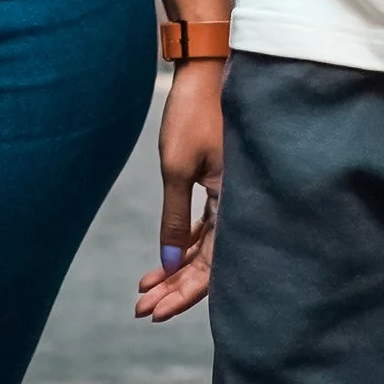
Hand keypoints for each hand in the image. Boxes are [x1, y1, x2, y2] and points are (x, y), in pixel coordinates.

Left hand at [138, 61, 223, 318]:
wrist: (207, 70)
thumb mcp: (177, 168)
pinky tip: (164, 260)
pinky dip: (183, 243)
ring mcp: (232, 194)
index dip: (183, 294)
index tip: (154, 313)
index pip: (212, 266)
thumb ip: (175, 218)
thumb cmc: (194, 114)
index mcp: (237, 202)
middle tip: (143, 310)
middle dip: (176, 289)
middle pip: (210, 263)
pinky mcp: (222, 183)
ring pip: (206, 247)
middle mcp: (240, 203)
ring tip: (145, 292)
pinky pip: (206, 227)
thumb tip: (169, 262)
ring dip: (176, 269)